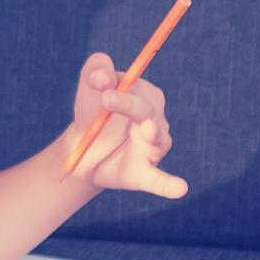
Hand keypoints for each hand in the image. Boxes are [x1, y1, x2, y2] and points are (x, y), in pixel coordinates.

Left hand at [65, 53, 183, 198]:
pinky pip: (159, 180)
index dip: (124, 87)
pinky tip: (179, 189)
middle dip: (129, 105)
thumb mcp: (89, 85)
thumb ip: (96, 70)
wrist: (79, 149)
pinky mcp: (144, 174)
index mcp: (145, 97)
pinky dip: (169, 185)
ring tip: (148, 129)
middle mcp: (155, 122)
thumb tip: (104, 77)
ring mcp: (151, 149)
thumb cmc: (92, 112)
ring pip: (159, 141)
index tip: (101, 85)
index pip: (141, 89)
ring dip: (154, 136)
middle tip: (107, 99)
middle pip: (148, 111)